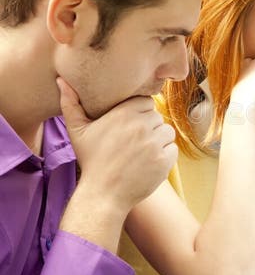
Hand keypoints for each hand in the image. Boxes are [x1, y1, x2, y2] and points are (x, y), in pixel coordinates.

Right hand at [58, 77, 177, 211]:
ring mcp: (155, 143)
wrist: (103, 195)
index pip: (146, 102)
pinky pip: (173, 149)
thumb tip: (61, 79)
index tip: (130, 125)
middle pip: (157, 117)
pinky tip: (149, 163)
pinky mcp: (164, 160)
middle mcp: (142, 126)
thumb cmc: (91, 161)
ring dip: (158, 140)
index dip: (139, 113)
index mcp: (124, 113)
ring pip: (167, 132)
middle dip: (148, 127)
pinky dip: (165, 155)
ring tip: (142, 152)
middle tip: (134, 142)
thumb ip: (71, 103)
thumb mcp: (77, 131)